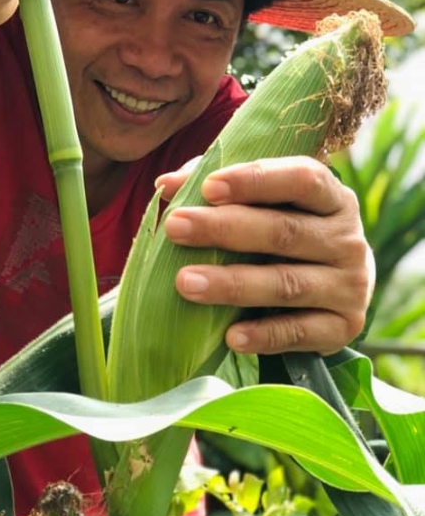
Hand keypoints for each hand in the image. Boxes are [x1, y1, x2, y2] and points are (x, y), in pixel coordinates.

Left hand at [157, 156, 373, 354]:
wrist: (340, 285)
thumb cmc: (287, 228)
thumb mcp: (263, 201)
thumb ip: (217, 186)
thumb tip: (165, 185)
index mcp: (331, 196)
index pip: (300, 179)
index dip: (255, 180)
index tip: (208, 187)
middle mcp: (347, 238)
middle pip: (285, 232)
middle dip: (225, 229)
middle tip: (175, 227)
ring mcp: (350, 285)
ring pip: (287, 284)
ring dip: (233, 284)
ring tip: (185, 283)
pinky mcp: (344, 327)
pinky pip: (300, 332)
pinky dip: (264, 335)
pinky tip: (229, 336)